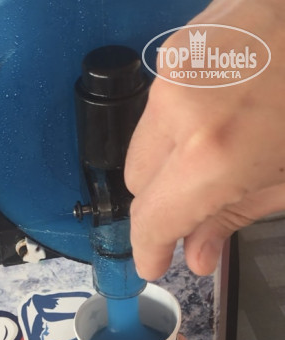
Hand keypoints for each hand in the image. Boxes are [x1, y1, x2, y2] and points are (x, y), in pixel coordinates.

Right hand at [125, 0, 284, 279]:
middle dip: (162, 200)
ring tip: (218, 146)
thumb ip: (233, 218)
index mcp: (213, 151)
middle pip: (137, 181)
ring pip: (143, 141)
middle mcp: (177, 108)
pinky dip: (179, 122)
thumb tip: (195, 256)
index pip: (150, 217)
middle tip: (199, 202)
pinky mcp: (177, 43)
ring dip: (169, 158)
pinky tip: (218, 112)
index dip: (148, 248)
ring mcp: (173, 69)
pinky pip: (158, 106)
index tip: (153, 263)